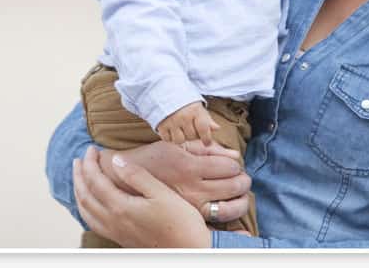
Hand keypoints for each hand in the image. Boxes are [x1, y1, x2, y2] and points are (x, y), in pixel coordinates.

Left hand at [74, 146, 211, 247]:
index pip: (95, 181)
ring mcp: (115, 232)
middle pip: (85, 196)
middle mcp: (113, 221)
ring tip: (79, 178)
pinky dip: (85, 208)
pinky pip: (92, 222)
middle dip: (79, 175)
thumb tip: (116, 160)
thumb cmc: (180, 223)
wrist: (188, 251)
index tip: (91, 149)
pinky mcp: (120, 238)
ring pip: (85, 211)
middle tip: (79, 159)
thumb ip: (137, 175)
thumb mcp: (162, 193)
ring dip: (79, 192)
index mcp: (121, 207)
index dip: (90, 163)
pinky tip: (92, 204)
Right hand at [97, 140, 250, 223]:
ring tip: (240, 194)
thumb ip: (206, 148)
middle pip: (233, 187)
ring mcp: (191, 207)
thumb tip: (233, 156)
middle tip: (242, 179)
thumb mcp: (178, 146)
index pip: (229, 167)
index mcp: (191, 167)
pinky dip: (230, 220)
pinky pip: (215, 223)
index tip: (234, 166)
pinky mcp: (187, 218)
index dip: (236, 166)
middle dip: (243, 182)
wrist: (125, 181)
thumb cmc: (153, 159)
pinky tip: (233, 214)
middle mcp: (193, 189)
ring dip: (241, 201)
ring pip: (229, 209)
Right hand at [156, 101, 219, 144]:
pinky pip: (167, 139)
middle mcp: (183, 117)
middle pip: (192, 136)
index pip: (203, 129)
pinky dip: (170, 137)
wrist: (164, 89)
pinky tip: (172, 131)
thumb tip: (217, 128)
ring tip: (182, 130)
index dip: (207, 138)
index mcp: (194, 110)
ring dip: (182, 137)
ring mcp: (171, 122)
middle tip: (192, 129)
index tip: (207, 143)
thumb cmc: (184, 99)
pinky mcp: (161, 125)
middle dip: (194, 135)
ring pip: (180, 140)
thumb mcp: (197, 106)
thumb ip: (206, 118)